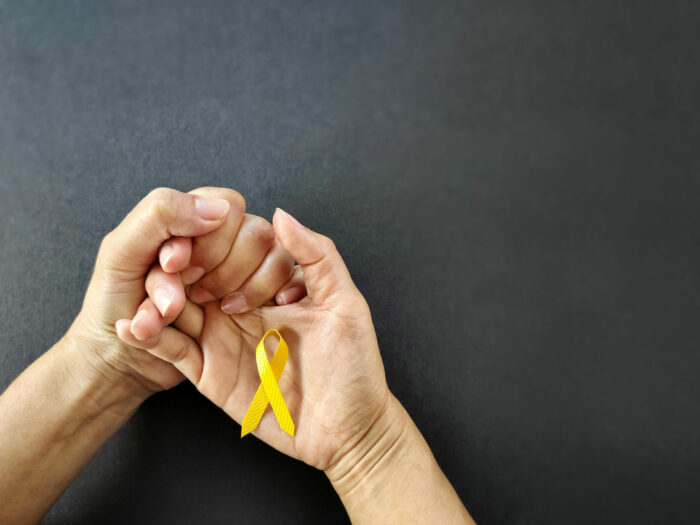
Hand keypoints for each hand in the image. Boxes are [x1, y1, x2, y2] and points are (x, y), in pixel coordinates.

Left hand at [72, 186, 295, 398]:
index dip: (207, 236)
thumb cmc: (113, 303)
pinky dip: (259, 300)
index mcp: (190, 224)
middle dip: (218, 268)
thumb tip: (219, 210)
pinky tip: (229, 315)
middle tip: (187, 292)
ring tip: (201, 312)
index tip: (172, 265)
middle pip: (256, 233)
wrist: (118, 362)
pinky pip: (282, 290)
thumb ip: (161, 215)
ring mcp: (242, 276)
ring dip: (234, 288)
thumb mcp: (121, 251)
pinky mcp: (253, 307)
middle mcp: (221, 246)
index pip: (228, 206)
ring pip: (274, 261)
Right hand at [117, 208, 391, 470]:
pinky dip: (151, 337)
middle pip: (198, 273)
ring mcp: (222, 337)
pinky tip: (134, 326)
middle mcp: (241, 305)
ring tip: (145, 293)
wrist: (347, 431)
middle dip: (181, 266)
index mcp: (270, 284)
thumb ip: (318, 256)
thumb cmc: (354, 367)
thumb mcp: (345, 304)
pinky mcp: (208, 371)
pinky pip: (174, 350)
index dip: (216, 243)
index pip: (233, 249)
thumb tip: (280, 214)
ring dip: (157, 298)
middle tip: (173, 266)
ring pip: (178, 308)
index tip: (207, 246)